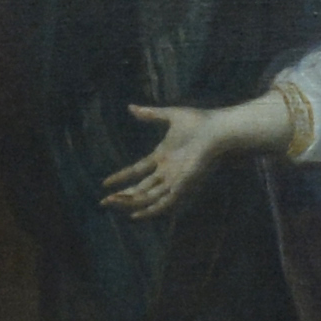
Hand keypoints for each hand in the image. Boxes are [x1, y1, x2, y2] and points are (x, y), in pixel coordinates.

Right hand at [104, 103, 240, 220]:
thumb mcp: (169, 115)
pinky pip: (164, 203)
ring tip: (112, 203)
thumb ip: (150, 114)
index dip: (121, 177)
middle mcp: (167, 172)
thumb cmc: (199, 122)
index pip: (137, 170)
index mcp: (162, 156)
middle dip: (121, 195)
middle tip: (103, 201)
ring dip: (129, 201)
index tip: (105, 183)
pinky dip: (150, 209)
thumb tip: (130, 107)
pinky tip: (136, 213)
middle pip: (140, 188)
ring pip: (148, 196)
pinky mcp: (182, 186)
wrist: (218, 130)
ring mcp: (174, 180)